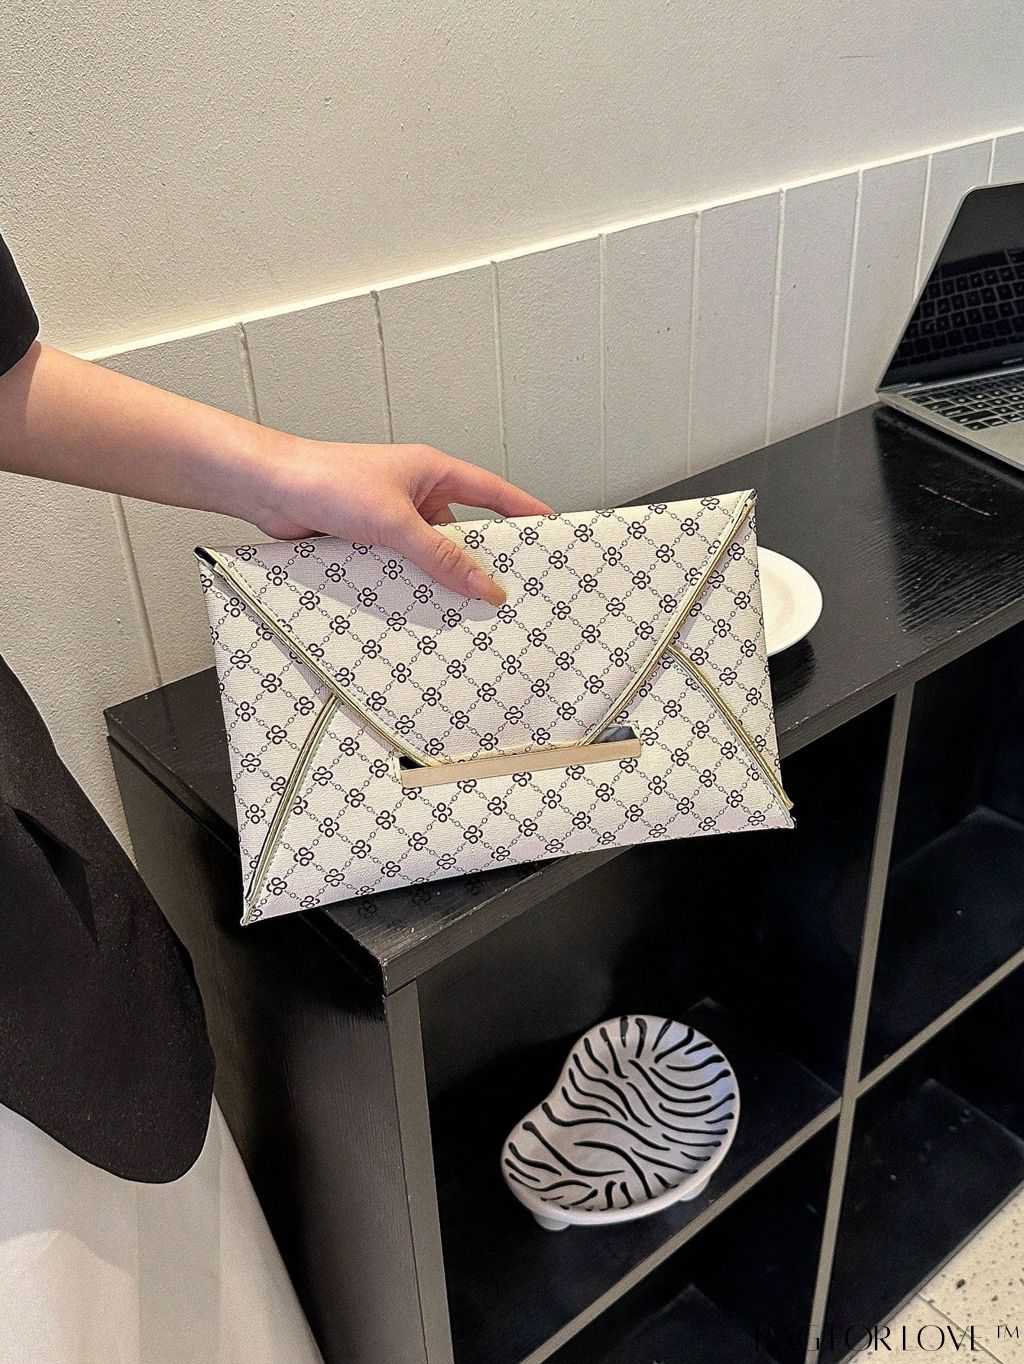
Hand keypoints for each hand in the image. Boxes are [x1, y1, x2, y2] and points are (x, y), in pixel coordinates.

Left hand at [254, 439, 552, 604]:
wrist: (268, 489)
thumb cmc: (328, 481)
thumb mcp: (397, 523)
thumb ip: (442, 556)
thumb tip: (484, 585)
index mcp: (432, 471)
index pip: (492, 493)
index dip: (524, 510)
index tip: (552, 530)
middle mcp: (415, 493)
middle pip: (463, 531)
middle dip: (481, 560)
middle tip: (509, 590)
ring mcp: (390, 519)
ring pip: (429, 555)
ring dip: (439, 579)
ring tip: (465, 613)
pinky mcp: (366, 541)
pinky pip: (400, 568)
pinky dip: (408, 586)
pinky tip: (418, 611)